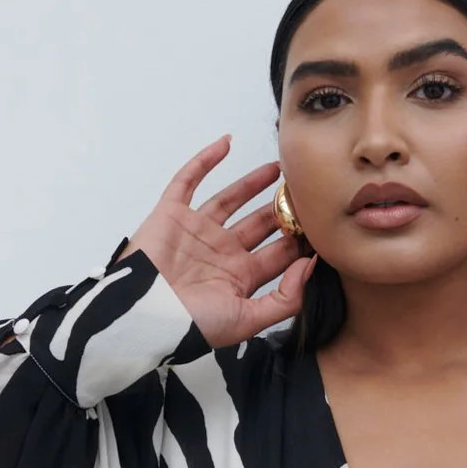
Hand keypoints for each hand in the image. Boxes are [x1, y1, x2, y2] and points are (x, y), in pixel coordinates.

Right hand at [115, 134, 315, 348]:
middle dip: (282, 210)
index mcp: (240, 278)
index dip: (299, 239)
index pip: (277, 254)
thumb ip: (285, 298)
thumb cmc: (194, 324)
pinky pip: (189, 180)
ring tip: (277, 169)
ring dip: (253, 183)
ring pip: (230, 200)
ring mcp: (197, 231)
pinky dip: (205, 160)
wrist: (145, 315)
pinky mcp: (172, 214)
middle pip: (259, 224)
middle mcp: (221, 252)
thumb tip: (310, 265)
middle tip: (304, 191)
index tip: (321, 223)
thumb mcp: (249, 319)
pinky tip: (226, 143)